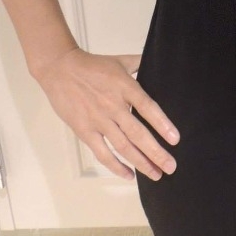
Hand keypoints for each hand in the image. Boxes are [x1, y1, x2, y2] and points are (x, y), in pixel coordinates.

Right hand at [32, 47, 179, 181]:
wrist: (60, 69)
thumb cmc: (92, 65)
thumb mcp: (120, 60)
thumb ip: (140, 63)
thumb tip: (157, 61)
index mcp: (125, 87)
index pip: (148, 107)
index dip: (162, 124)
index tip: (175, 139)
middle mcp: (114, 105)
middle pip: (138, 133)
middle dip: (156, 152)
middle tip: (171, 167)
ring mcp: (99, 120)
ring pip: (123, 146)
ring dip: (141, 163)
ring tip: (156, 174)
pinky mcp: (85, 131)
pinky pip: (102, 153)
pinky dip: (116, 166)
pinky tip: (129, 175)